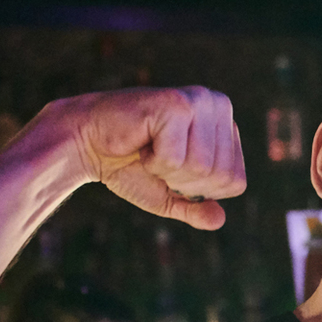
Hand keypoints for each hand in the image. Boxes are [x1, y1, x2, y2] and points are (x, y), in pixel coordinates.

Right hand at [60, 87, 246, 230]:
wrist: (86, 143)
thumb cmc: (129, 166)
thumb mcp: (169, 197)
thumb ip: (196, 210)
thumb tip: (219, 220)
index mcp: (226, 125)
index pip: (235, 183)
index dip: (200, 191)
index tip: (173, 170)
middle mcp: (219, 105)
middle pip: (220, 177)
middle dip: (183, 182)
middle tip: (158, 159)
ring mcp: (199, 100)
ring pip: (201, 168)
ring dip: (167, 170)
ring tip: (150, 148)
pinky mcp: (176, 104)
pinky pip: (176, 159)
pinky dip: (154, 161)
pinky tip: (142, 141)